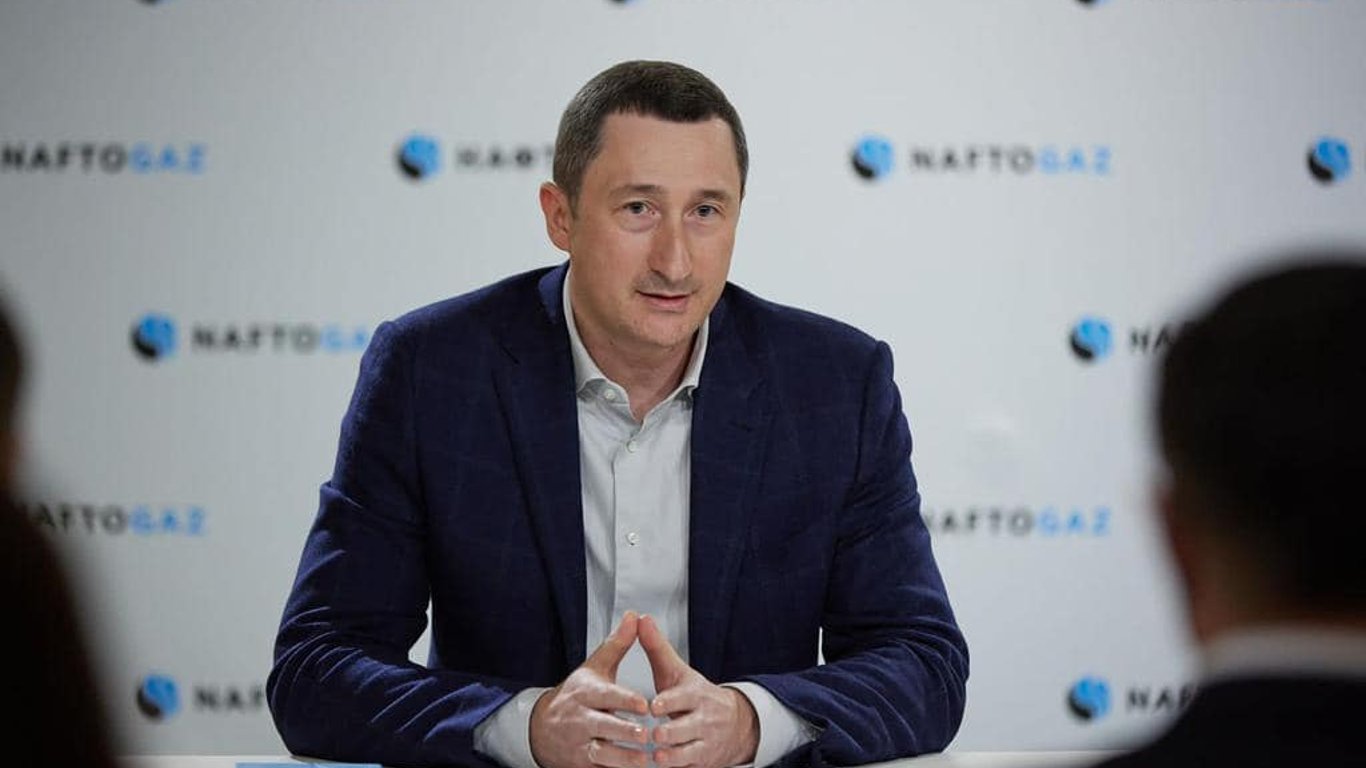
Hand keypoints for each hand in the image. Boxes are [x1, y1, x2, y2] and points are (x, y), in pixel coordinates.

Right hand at [530, 611, 651, 767]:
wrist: (539, 727)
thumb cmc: (576, 695)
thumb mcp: (594, 668)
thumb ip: (617, 645)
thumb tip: (635, 616)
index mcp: (586, 694)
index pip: (605, 696)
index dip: (624, 700)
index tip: (643, 703)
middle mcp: (581, 719)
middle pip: (602, 727)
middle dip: (623, 732)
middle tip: (645, 735)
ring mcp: (579, 744)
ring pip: (600, 753)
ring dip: (622, 758)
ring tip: (643, 759)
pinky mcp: (580, 765)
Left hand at [639, 614, 758, 767]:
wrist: (735, 723)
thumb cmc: (693, 696)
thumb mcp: (676, 671)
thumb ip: (656, 647)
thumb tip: (640, 618)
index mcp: (696, 694)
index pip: (684, 698)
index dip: (670, 702)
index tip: (654, 706)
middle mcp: (704, 719)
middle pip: (687, 728)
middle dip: (671, 732)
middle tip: (655, 735)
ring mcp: (706, 743)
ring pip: (689, 752)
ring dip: (673, 756)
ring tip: (657, 757)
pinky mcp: (704, 763)